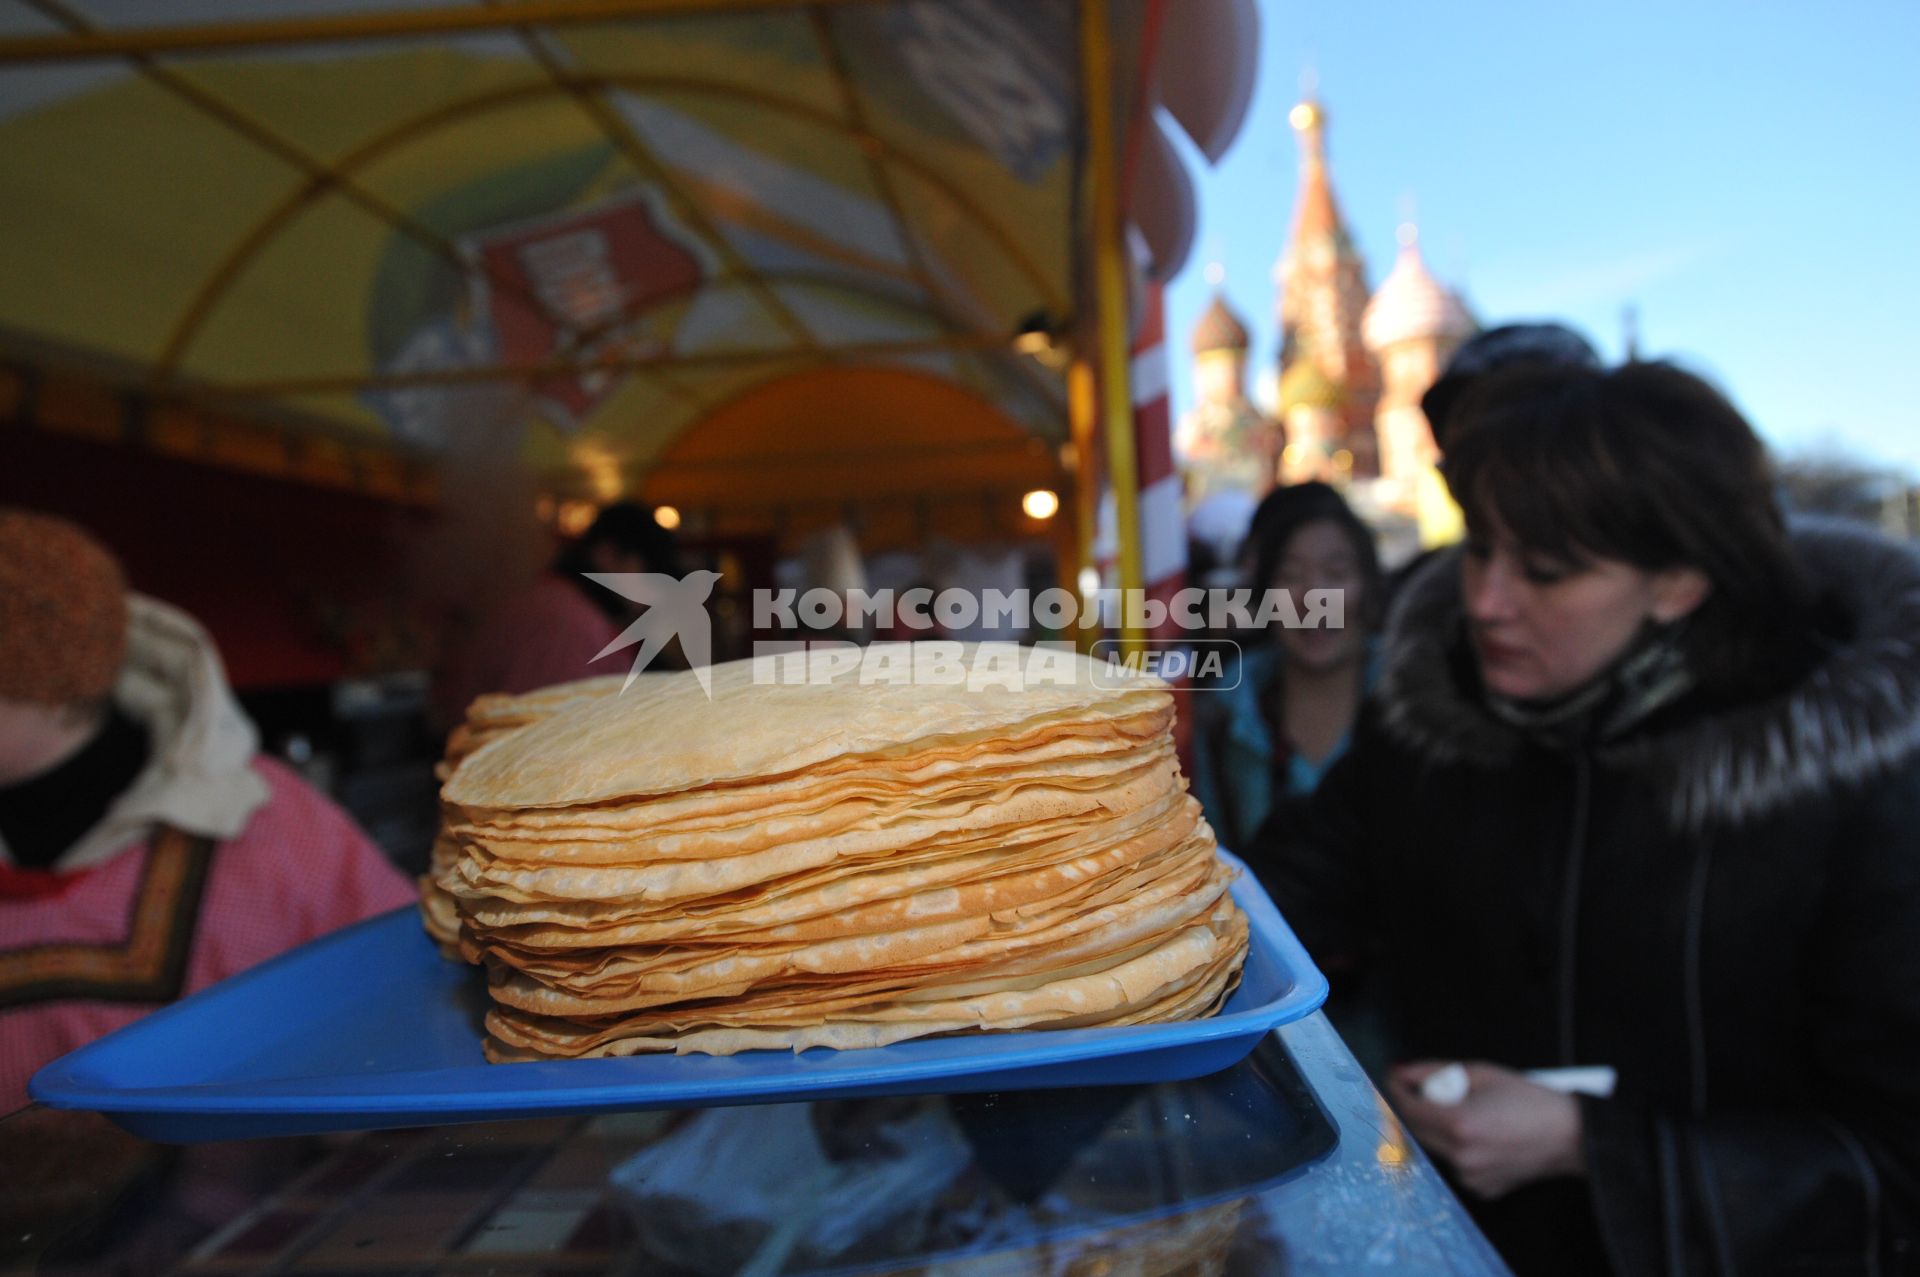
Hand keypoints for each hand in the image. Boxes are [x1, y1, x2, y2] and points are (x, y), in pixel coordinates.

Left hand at [1385, 1061, 1585, 1199]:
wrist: (1571, 1136)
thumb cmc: (1530, 1100)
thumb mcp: (1480, 1073)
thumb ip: (1435, 1072)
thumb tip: (1402, 1073)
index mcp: (1459, 1125)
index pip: (1407, 1109)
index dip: (1395, 1090)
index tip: (1393, 1078)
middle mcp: (1460, 1157)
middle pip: (1415, 1131)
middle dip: (1414, 1109)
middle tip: (1424, 1090)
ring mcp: (1470, 1177)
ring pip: (1434, 1148)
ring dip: (1436, 1128)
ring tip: (1464, 1112)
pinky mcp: (1482, 1189)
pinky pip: (1455, 1164)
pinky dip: (1457, 1147)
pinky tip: (1480, 1135)